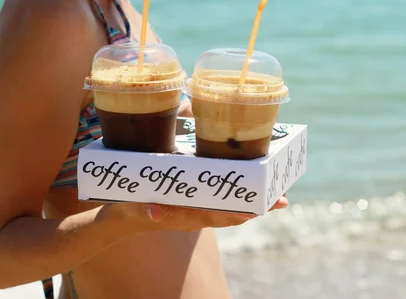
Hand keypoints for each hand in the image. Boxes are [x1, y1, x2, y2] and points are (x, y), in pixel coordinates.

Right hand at [111, 194, 288, 232]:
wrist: (123, 219)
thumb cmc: (129, 209)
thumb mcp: (133, 207)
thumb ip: (144, 208)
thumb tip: (156, 212)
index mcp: (186, 217)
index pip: (219, 217)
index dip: (239, 212)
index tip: (259, 209)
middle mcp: (197, 216)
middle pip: (233, 215)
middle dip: (257, 208)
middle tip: (282, 200)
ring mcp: (199, 211)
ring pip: (233, 210)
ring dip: (255, 203)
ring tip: (279, 194)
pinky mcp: (199, 204)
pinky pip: (225, 203)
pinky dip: (242, 196)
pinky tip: (256, 186)